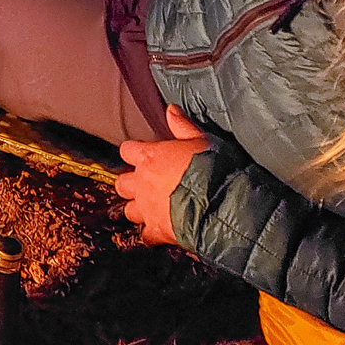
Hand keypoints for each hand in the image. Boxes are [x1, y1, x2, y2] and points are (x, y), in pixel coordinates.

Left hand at [116, 104, 210, 245]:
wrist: (222, 204)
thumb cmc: (212, 168)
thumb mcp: (201, 140)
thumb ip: (183, 126)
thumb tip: (170, 109)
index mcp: (150, 157)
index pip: (127, 151)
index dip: (135, 153)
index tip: (144, 156)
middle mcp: (142, 183)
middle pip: (122, 183)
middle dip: (132, 184)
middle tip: (147, 184)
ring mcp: (147, 208)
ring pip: (129, 210)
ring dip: (139, 208)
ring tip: (154, 208)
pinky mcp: (156, 230)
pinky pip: (145, 235)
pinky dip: (151, 233)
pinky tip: (161, 231)